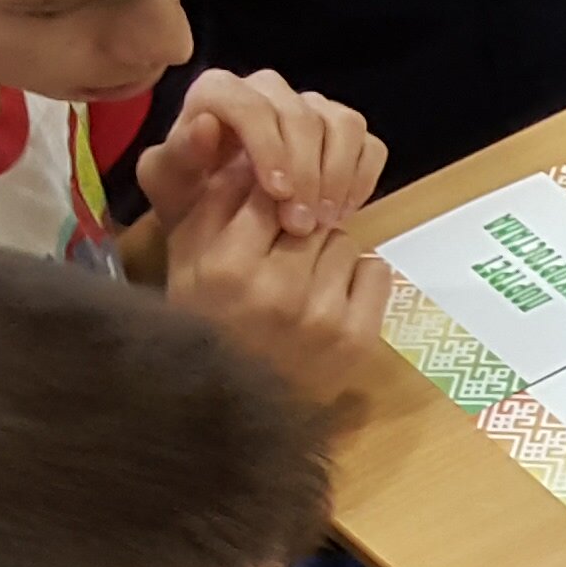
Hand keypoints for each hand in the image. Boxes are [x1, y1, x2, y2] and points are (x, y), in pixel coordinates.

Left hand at [141, 69, 383, 237]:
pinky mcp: (342, 133)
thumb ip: (177, 156)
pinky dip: (361, 179)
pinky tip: (341, 212)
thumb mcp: (169, 186)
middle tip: (300, 225)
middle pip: (303, 115)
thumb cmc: (188, 200)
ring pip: (343, 124)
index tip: (277, 194)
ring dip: (338, 176)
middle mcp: (268, 91)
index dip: (269, 146)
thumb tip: (206, 125)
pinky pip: (368, 145)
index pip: (252, 104)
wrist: (216, 221)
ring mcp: (311, 109)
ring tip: (323, 221)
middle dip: (307, 173)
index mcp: (220, 92)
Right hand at [150, 182, 391, 408]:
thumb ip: (212, 206)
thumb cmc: (206, 325)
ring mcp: (321, 316)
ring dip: (328, 251)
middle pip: (310, 213)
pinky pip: (376, 270)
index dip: (269, 195)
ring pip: (345, 239)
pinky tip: (330, 297)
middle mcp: (275, 290)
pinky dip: (358, 278)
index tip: (266, 209)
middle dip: (298, 224)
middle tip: (283, 252)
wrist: (232, 412)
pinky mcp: (357, 338)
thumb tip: (247, 154)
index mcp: (226, 268)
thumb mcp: (188, 264)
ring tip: (302, 280)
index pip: (265, 192)